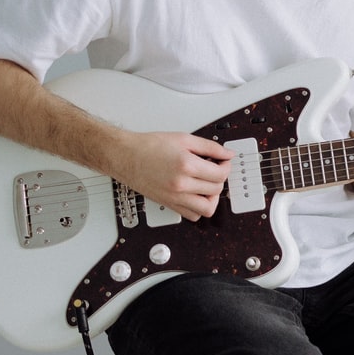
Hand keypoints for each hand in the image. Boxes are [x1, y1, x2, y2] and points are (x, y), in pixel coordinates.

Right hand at [115, 131, 233, 220]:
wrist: (126, 156)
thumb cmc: (149, 146)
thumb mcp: (184, 139)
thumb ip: (210, 147)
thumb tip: (227, 154)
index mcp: (187, 165)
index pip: (220, 174)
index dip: (226, 166)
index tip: (223, 162)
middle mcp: (181, 184)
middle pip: (216, 190)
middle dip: (220, 178)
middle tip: (214, 169)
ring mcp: (175, 197)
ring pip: (207, 209)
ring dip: (213, 198)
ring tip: (208, 185)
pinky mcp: (169, 205)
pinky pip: (193, 215)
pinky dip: (199, 208)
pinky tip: (196, 195)